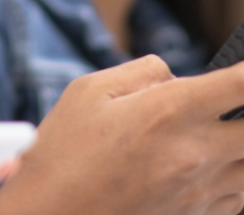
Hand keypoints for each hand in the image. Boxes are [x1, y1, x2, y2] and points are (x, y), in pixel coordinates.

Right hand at [0, 55, 243, 214]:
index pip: (240, 84)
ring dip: (237, 144)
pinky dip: (231, 174)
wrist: (50, 214)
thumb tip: (178, 77)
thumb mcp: (88, 91)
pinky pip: (239, 194)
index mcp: (169, 112)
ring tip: (203, 135)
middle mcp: (196, 153)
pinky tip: (202, 164)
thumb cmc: (63, 149)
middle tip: (230, 105)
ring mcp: (202, 191)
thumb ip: (142, 73)